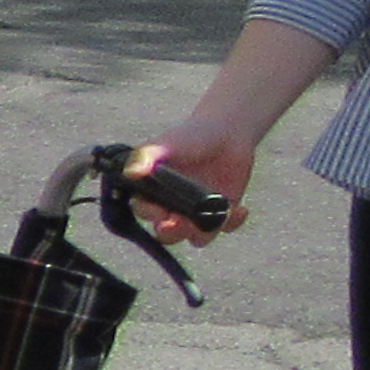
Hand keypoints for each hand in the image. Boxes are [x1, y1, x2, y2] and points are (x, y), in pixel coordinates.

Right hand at [124, 127, 253, 243]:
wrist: (225, 133)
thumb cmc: (189, 137)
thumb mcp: (165, 145)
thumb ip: (145, 157)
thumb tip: (131, 171)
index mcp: (153, 194)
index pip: (144, 211)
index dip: (149, 214)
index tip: (157, 210)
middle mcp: (173, 208)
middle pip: (167, 233)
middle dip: (172, 232)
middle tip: (179, 224)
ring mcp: (197, 213)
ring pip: (196, 237)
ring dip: (204, 231)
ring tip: (213, 216)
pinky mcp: (221, 213)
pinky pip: (224, 227)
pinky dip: (232, 222)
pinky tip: (238, 209)